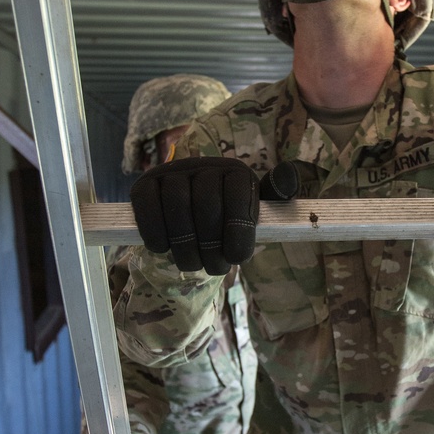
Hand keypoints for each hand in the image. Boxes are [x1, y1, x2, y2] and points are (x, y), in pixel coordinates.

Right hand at [130, 158, 298, 274]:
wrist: (190, 212)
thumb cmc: (229, 216)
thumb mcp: (255, 208)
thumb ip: (275, 197)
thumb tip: (288, 175)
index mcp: (235, 172)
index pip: (238, 198)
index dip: (238, 232)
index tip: (237, 258)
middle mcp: (204, 165)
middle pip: (206, 206)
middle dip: (211, 246)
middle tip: (215, 268)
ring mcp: (173, 172)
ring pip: (176, 209)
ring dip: (184, 246)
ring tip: (192, 264)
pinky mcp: (145, 183)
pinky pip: (147, 206)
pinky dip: (155, 232)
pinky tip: (163, 248)